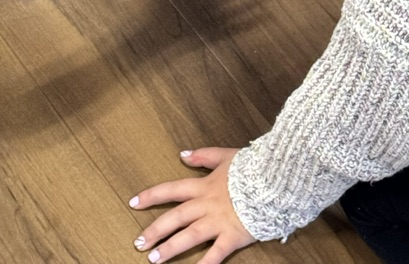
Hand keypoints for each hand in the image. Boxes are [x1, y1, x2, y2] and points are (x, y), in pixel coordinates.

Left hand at [130, 148, 255, 263]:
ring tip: (153, 259)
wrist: (274, 180)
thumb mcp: (224, 155)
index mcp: (203, 185)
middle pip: (175, 218)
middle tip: (138, 243)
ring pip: (189, 236)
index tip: (134, 203)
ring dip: (170, 248)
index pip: (170, 190)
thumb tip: (182, 154)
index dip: (151, 196)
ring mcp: (218, 222)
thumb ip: (202, 156)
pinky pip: (216, 254)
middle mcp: (206, 204)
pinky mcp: (232, 236)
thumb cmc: (252, 168)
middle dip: (155, 230)